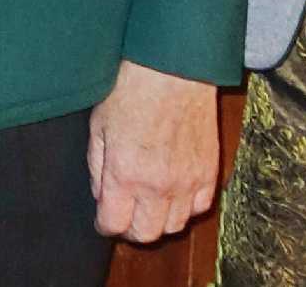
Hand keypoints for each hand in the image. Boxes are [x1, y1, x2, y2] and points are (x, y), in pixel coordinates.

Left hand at [87, 59, 218, 243]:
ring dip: (160, 219)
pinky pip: (201, 207)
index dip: (105, 225)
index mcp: (124, 174)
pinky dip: (187, 206)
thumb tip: (101, 195)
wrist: (173, 70)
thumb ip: (97, 167)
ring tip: (150, 202)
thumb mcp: (98, 126)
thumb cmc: (131, 90)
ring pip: (175, 226)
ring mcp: (187, 181)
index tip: (104, 219)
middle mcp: (157, 186)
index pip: (113, 225)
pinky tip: (176, 191)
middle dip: (131, 228)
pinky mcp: (209, 172)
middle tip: (126, 213)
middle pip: (146, 235)